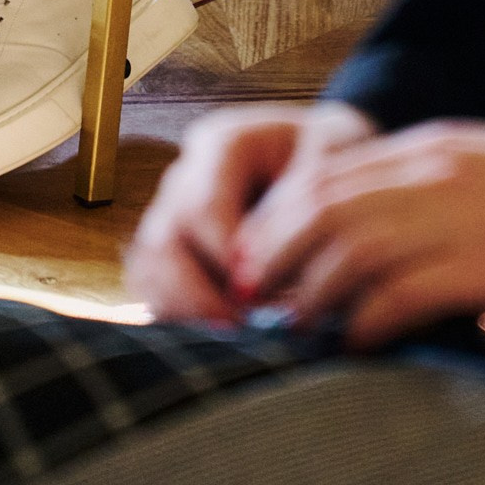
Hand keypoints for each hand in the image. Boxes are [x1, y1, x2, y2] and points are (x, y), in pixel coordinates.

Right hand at [125, 104, 376, 327]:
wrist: (328, 155)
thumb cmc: (335, 155)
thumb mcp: (335, 160)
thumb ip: (303, 205)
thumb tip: (268, 271)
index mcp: (221, 143)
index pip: (201, 207)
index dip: (225, 258)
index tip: (263, 295)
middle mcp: (186, 176)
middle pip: (162, 240)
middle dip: (197, 295)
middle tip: (240, 330)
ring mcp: (172, 211)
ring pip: (150, 268)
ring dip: (184, 310)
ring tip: (229, 340)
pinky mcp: (172, 249)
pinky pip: (153, 287)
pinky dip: (179, 316)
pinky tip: (219, 337)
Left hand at [225, 121, 484, 349]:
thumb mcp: (484, 167)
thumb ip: (428, 189)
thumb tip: (369, 239)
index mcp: (432, 145)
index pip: (330, 170)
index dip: (279, 212)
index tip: (250, 249)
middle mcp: (435, 172)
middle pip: (326, 204)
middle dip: (275, 249)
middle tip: (249, 290)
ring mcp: (460, 216)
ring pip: (353, 247)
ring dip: (311, 290)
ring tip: (291, 324)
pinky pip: (404, 293)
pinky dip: (368, 320)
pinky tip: (355, 343)